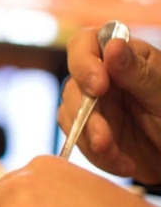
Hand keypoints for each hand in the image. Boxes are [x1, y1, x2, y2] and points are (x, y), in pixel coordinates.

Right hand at [59, 28, 160, 183]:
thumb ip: (138, 73)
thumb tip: (112, 45)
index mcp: (123, 57)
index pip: (84, 44)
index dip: (83, 62)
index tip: (98, 85)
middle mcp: (102, 77)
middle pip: (72, 84)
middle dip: (85, 112)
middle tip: (104, 135)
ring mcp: (93, 105)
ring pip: (68, 114)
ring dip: (89, 137)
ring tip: (114, 152)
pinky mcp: (89, 131)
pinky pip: (77, 139)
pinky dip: (98, 155)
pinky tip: (123, 162)